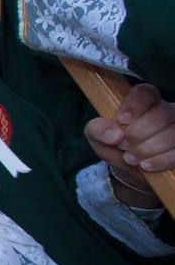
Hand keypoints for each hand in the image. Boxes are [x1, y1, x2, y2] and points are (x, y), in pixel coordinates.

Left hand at [86, 84, 174, 201]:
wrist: (132, 172)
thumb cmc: (116, 147)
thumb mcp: (99, 138)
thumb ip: (97, 130)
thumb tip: (113, 134)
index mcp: (143, 104)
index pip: (145, 93)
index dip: (135, 105)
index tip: (122, 120)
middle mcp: (165, 112)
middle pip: (162, 113)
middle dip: (140, 132)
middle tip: (123, 146)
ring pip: (173, 132)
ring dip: (149, 147)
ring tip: (131, 159)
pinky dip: (163, 159)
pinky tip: (146, 165)